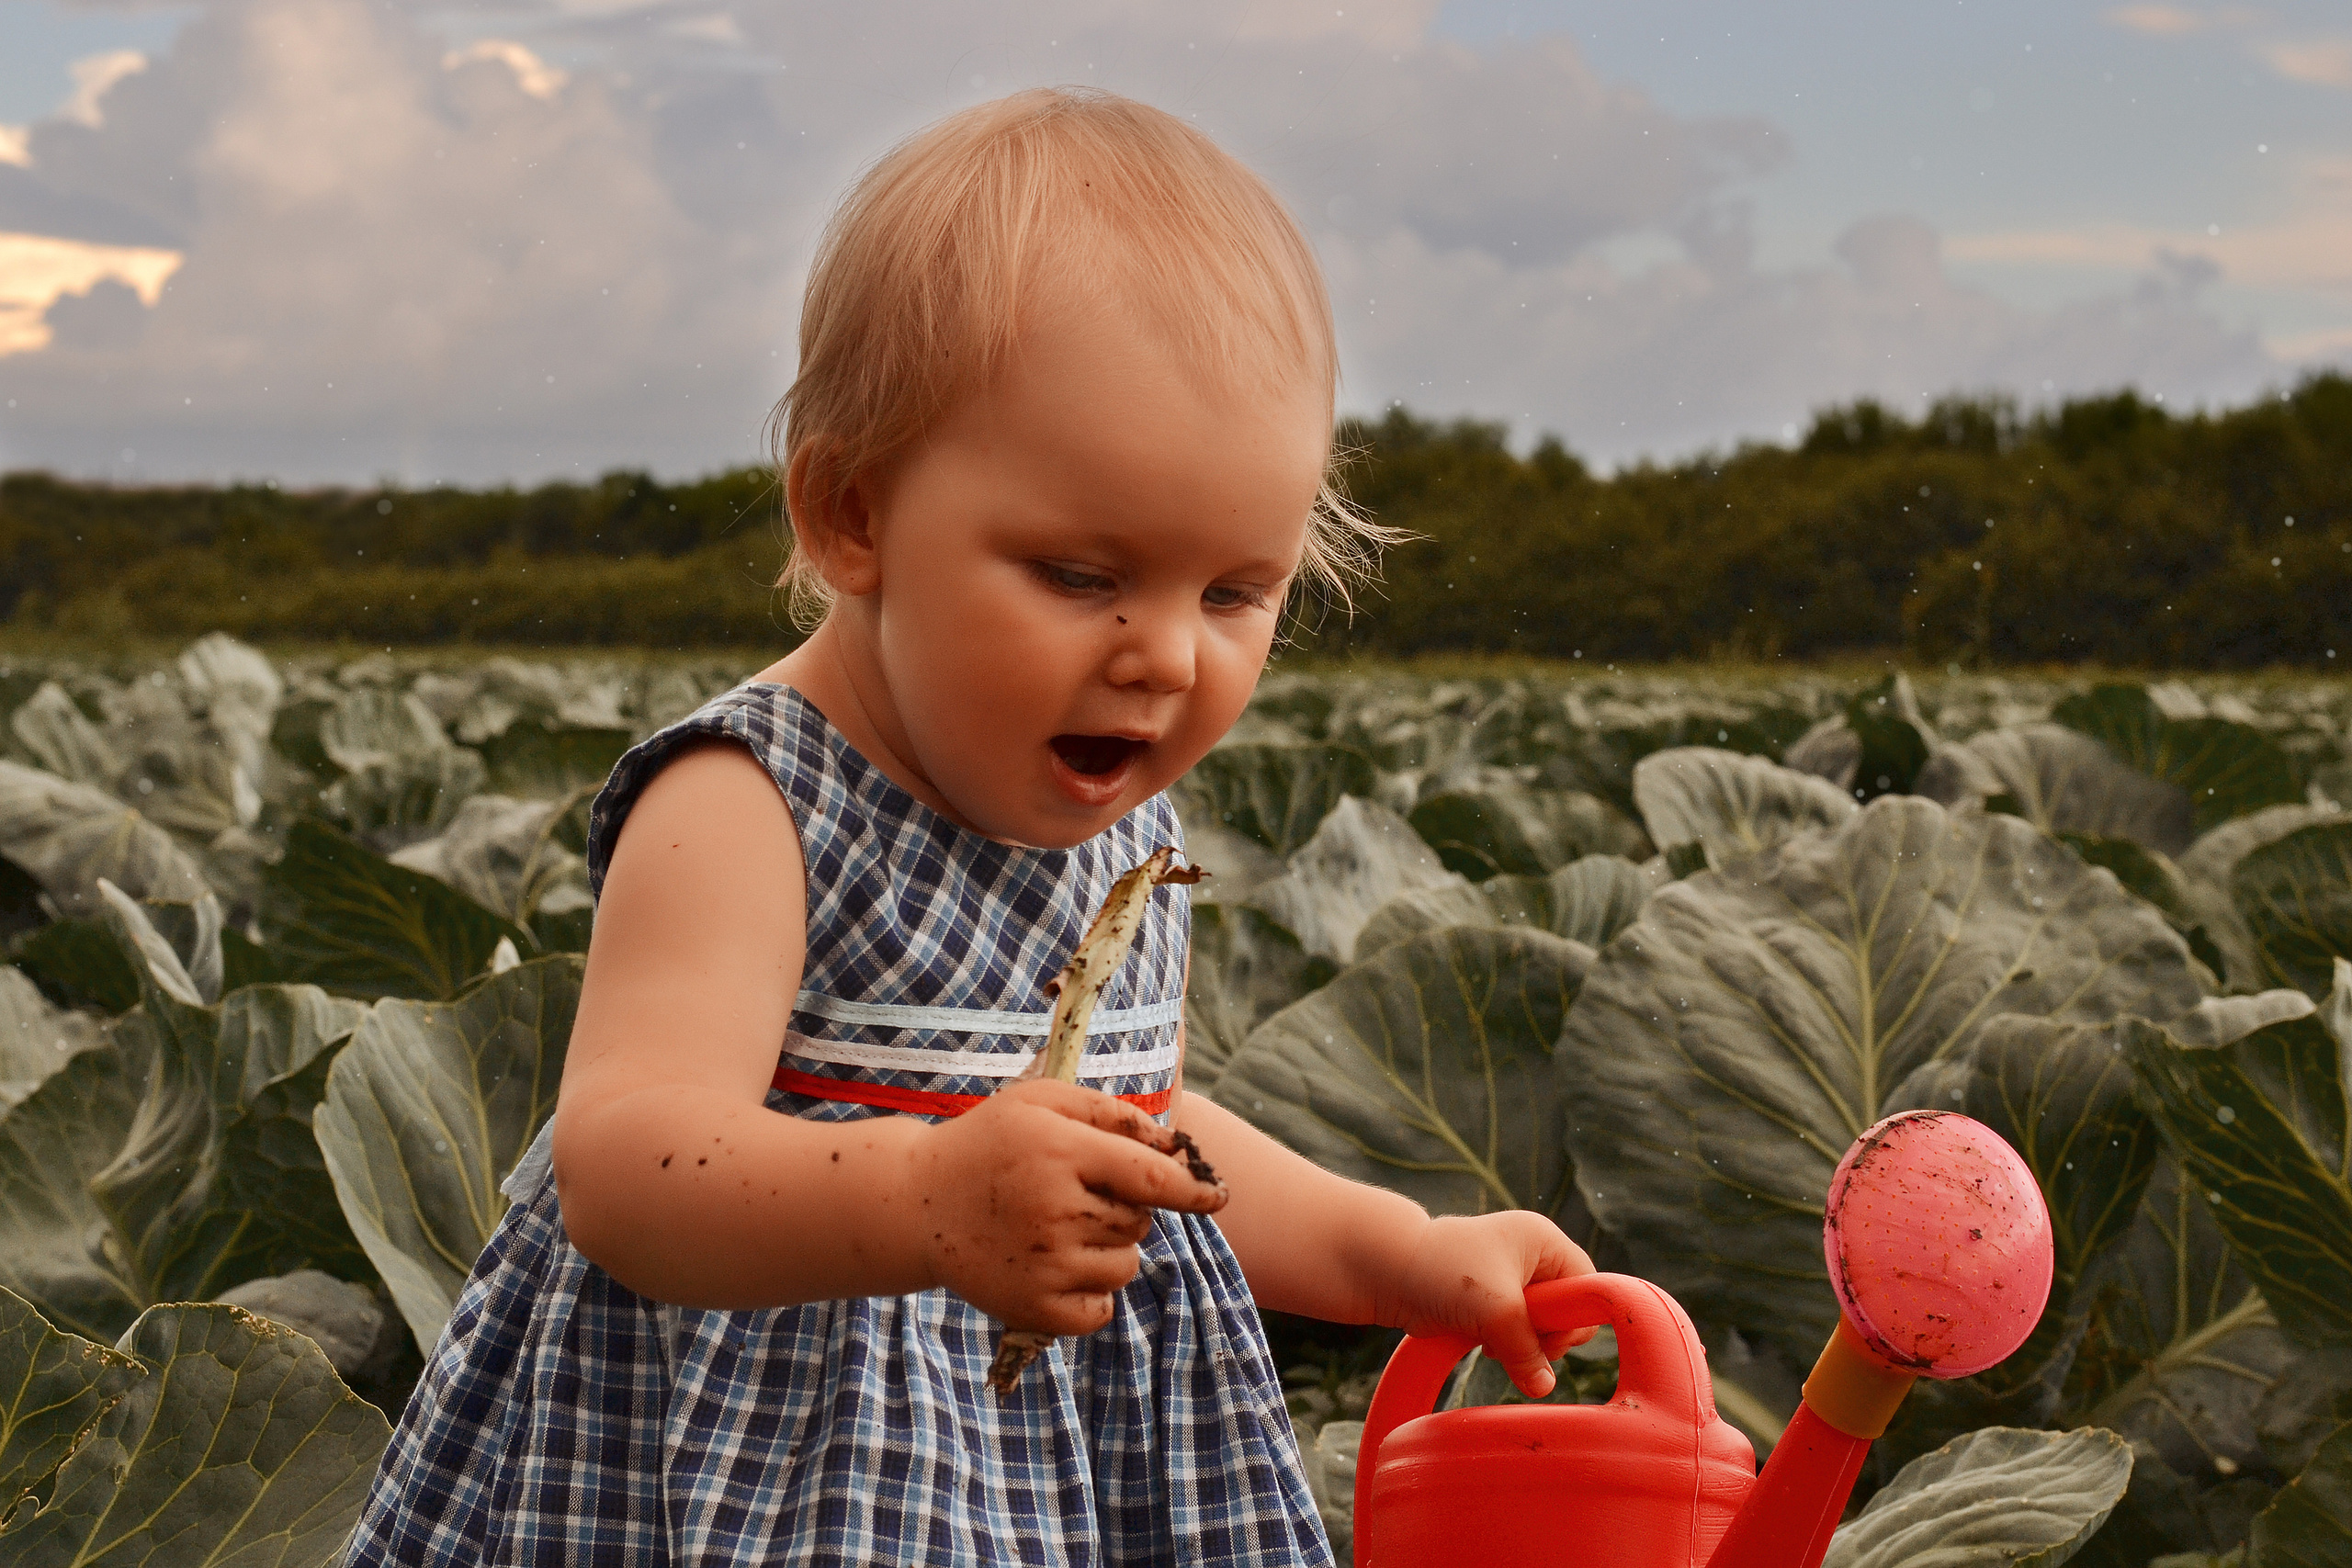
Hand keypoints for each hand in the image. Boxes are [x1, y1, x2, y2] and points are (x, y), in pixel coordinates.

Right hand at [901, 1078, 1227, 1335]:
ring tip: (1059, 1230)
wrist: (917, 1203)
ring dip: (1109, 1249)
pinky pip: (1102, 1310)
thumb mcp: (1041, 1102)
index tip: (1219, 1196)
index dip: (1193, 1189)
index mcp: (1060, 1152)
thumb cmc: (990, 1143)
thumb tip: (1174, 1144)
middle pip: (1139, 1222)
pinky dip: (1093, 1294)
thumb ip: (1111, 1114)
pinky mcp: (1033, 1308)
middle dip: (1125, 1209)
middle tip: (1074, 1195)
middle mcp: (1055, 1210)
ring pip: (1125, 1265)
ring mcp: (1043, 1265)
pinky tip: (1057, 1268)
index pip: (1151, 1177)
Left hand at [1373, 1211, 1592, 1399]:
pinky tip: (1484, 1345)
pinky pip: (1517, 1337)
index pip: (1588, 1286)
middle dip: (1543, 1336)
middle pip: (1567, 1314)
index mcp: (1544, 1242)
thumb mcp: (1496, 1309)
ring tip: (1492, 1339)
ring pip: (1542, 1330)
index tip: (1543, 1331)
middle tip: (1512, 1336)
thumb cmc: (1443, 1272)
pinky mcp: (1491, 1305)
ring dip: (1521, 1345)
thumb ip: (1527, 1350)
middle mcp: (1533, 1259)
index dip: (1573, 1316)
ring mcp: (1512, 1282)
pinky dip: (1505, 1347)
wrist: (1387, 1271)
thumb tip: (1544, 1388)